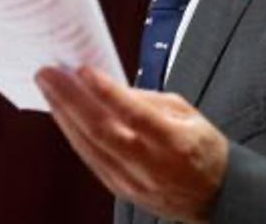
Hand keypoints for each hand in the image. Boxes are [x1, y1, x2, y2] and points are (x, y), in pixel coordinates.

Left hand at [35, 65, 228, 222]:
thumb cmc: (204, 151)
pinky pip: (90, 159)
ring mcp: (133, 182)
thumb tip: (110, 87)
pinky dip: (73, 134)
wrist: (216, 196)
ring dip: (64, 115)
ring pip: (89, 146)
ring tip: (49, 89)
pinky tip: (63, 115)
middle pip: (101, 131)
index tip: (82, 69)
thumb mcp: (188, 114)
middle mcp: (151, 166)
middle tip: (48, 74)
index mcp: (174, 142)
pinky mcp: (121, 190)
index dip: (106, 91)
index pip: (134, 115)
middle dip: (70, 99)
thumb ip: (149, 100)